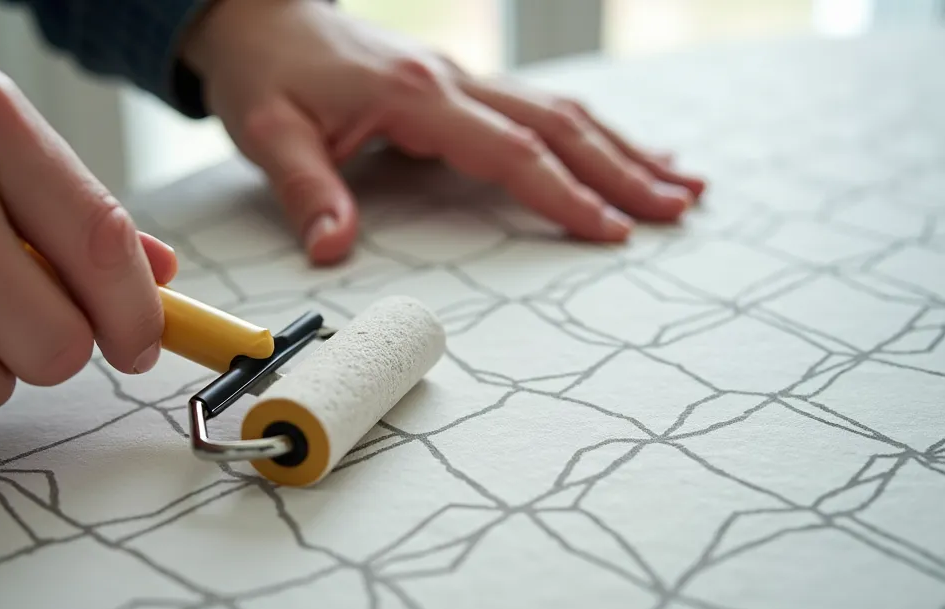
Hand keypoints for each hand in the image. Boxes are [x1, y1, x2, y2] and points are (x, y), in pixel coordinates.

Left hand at [181, 0, 705, 265]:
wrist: (262, 18)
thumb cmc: (267, 75)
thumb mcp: (270, 133)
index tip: (610, 231)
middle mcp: (455, 80)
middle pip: (558, 125)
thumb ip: (306, 191)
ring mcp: (465, 78)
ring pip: (564, 111)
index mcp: (416, 96)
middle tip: (678, 209)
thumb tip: (331, 250)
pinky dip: (593, 133)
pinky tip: (629, 150)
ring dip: (624, 148)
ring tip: (682, 184)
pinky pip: (542, 108)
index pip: (509, 150)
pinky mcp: (463, 86)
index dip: (562, 194)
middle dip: (622, 170)